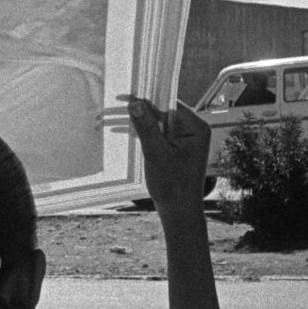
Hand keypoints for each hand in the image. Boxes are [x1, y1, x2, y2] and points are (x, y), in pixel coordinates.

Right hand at [120, 94, 211, 211]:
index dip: (146, 99)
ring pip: (158, 122)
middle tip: (114, 107)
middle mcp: (193, 129)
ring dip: (138, 122)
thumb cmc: (172, 186)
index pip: (169, 104)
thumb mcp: (156, 154)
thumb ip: (146, 127)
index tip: (125, 96)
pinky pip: (159, 133)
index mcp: (195, 127)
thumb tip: (135, 103)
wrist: (179, 212)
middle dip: (139, 110)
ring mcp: (185, 138)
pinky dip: (143, 132)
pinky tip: (124, 130)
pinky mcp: (177, 147)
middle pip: (162, 111)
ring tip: (111, 119)